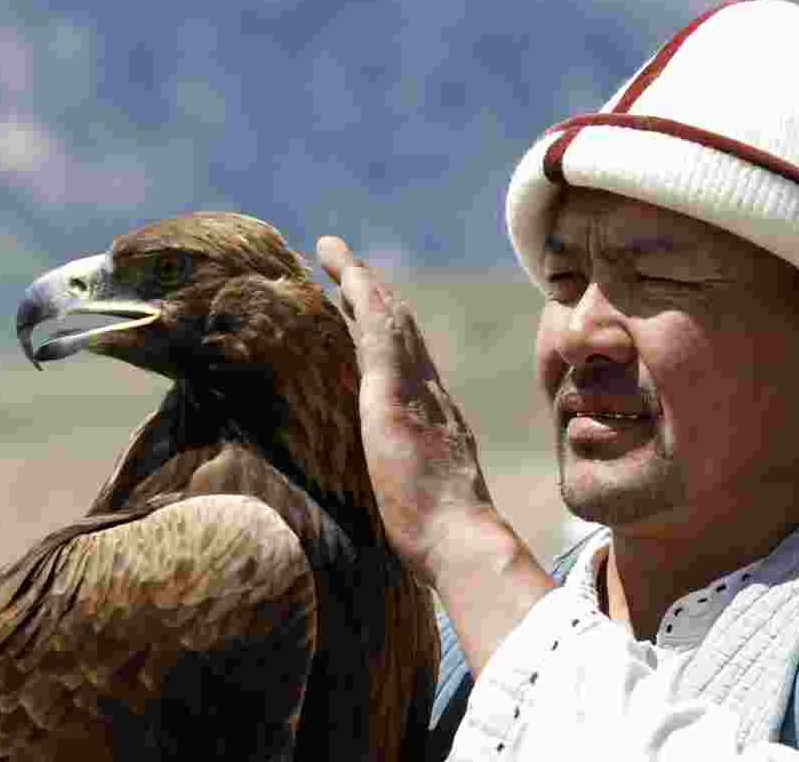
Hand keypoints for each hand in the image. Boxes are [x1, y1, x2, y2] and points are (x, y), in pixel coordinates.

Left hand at [317, 236, 552, 674]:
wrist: (462, 542)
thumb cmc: (444, 540)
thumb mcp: (427, 505)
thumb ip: (419, 489)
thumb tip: (411, 508)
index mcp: (437, 420)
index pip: (409, 364)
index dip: (387, 334)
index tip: (367, 313)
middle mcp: (431, 395)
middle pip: (402, 331)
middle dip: (375, 297)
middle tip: (349, 266)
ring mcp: (414, 391)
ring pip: (390, 321)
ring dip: (363, 284)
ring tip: (336, 255)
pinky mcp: (391, 396)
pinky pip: (377, 332)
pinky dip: (362, 297)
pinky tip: (344, 273)